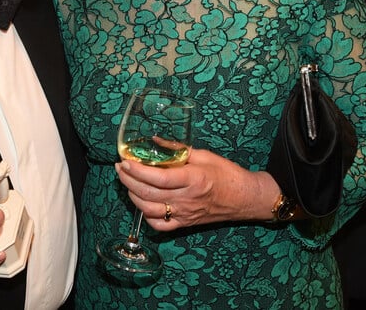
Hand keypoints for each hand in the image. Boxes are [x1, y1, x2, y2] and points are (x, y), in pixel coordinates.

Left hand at [114, 148, 278, 230]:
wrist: (246, 198)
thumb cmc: (227, 174)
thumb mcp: (204, 155)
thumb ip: (177, 148)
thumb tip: (153, 140)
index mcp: (192, 179)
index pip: (158, 177)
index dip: (137, 170)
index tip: (125, 160)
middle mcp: (186, 199)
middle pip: (148, 193)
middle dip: (128, 180)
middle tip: (120, 168)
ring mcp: (184, 214)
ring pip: (149, 210)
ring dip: (132, 196)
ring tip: (126, 182)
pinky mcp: (185, 224)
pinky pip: (159, 225)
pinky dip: (146, 215)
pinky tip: (142, 203)